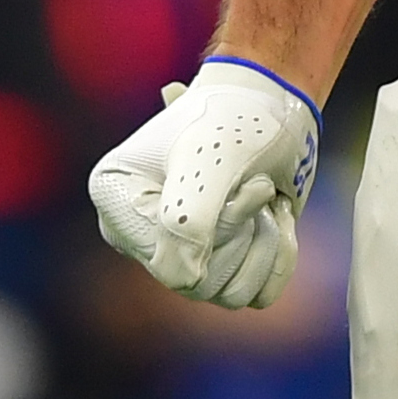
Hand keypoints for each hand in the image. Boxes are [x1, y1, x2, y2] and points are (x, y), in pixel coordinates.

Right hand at [86, 58, 320, 309]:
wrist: (276, 104)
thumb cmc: (235, 119)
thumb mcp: (210, 160)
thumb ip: (186, 221)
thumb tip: (184, 281)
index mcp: (118, 200)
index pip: (168, 262)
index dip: (219, 228)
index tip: (244, 180)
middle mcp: (142, 234)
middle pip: (201, 284)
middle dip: (246, 233)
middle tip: (258, 182)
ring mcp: (182, 252)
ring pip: (232, 293)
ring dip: (267, 242)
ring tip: (265, 195)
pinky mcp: (220, 262)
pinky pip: (258, 293)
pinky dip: (280, 255)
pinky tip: (276, 216)